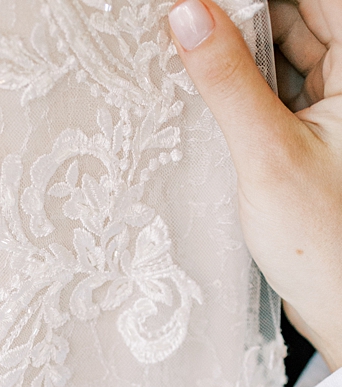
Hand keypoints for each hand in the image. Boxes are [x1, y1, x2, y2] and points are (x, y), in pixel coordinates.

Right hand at [169, 0, 341, 367]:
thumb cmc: (324, 240)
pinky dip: (242, 84)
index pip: (315, 0)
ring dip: (237, 48)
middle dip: (238, 16)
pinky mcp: (316, 133)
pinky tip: (204, 87)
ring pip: (286, 49)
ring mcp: (337, 106)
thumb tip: (187, 15)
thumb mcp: (266, 154)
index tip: (198, 2)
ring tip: (183, 48)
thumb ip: (226, 80)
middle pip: (299, 18)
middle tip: (182, 20)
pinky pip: (276, 87)